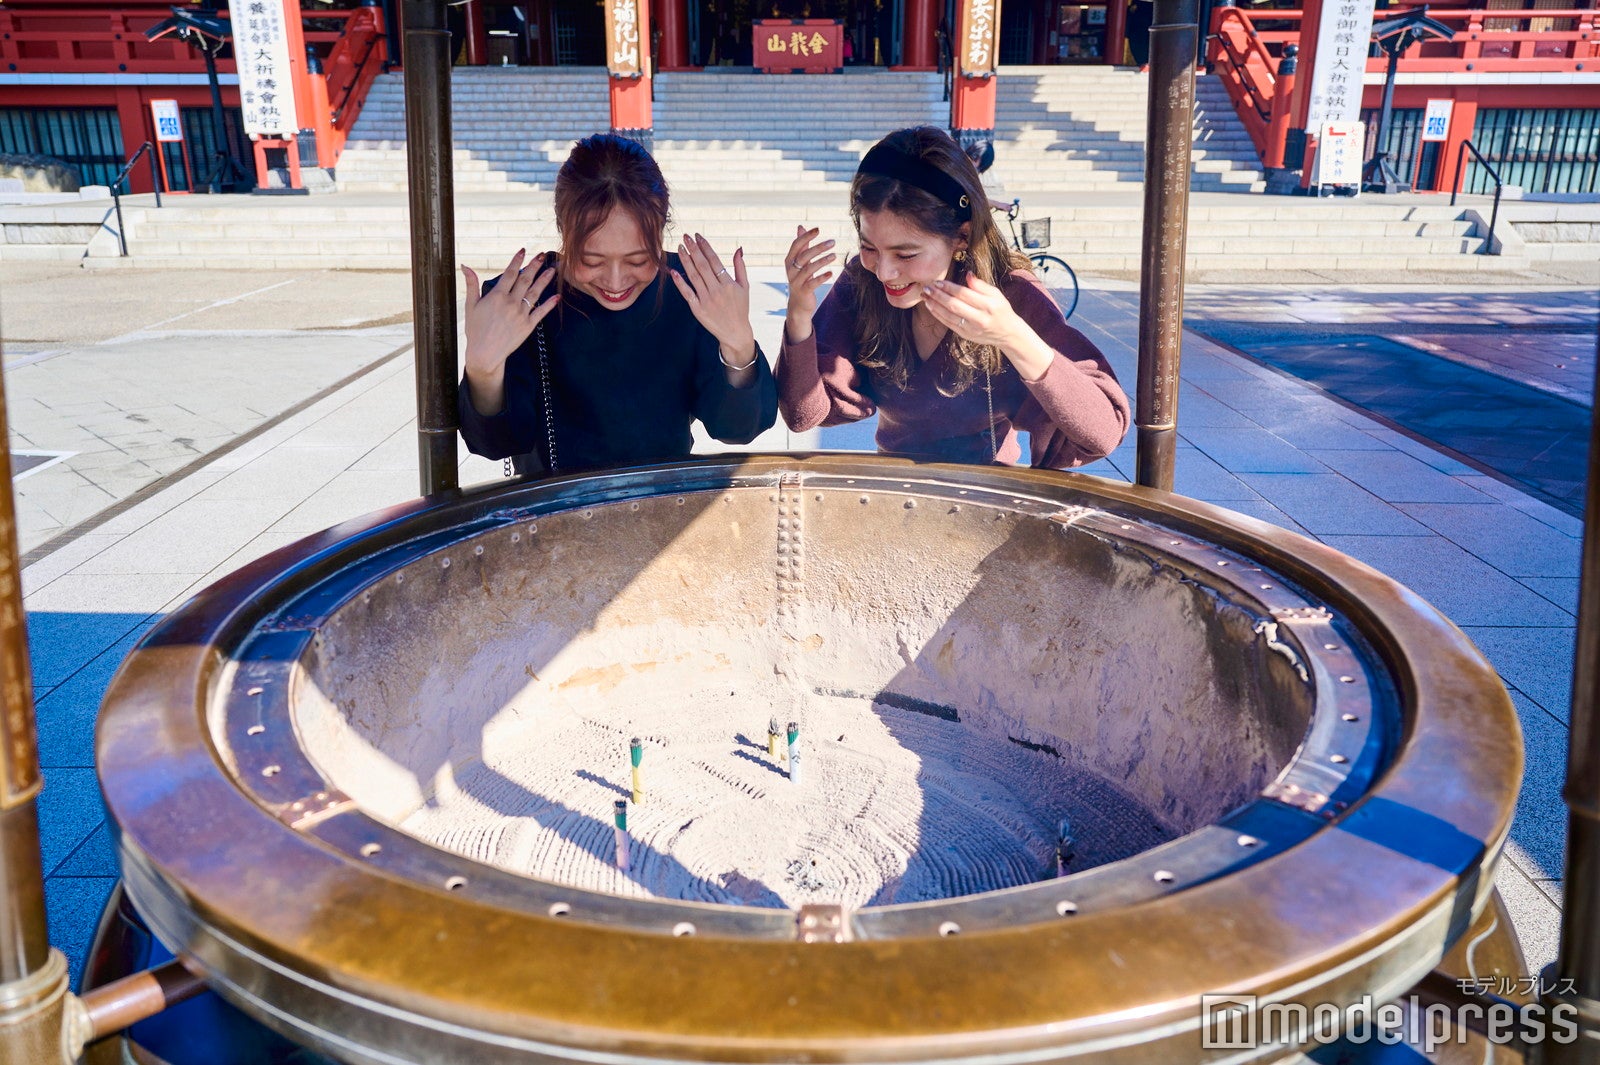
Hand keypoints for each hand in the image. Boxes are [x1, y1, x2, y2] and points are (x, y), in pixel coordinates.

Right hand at [462, 250, 557, 379]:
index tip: (523, 250)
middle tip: (541, 255)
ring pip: (535, 293)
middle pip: (525, 280)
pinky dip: (550, 304)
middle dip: (534, 266)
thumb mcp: (471, 305)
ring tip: (553, 269)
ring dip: (545, 280)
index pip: (510, 274)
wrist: (484, 353)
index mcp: (497, 296)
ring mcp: (521, 314)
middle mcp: (511, 303)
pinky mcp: (528, 326)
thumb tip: (465, 266)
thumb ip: (471, 284)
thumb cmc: (475, 330)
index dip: (517, 261)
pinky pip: (541, 312)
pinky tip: (557, 296)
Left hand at [670, 233, 756, 370]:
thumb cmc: (740, 308)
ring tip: (680, 247)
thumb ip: (740, 267)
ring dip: (686, 260)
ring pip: (693, 276)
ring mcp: (706, 300)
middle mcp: (717, 291)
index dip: (705, 247)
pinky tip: (674, 271)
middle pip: (702, 266)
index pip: (715, 261)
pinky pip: (687, 293)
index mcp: (729, 284)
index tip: (698, 236)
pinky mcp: (698, 309)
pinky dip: (680, 282)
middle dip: (694, 249)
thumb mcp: (744, 287)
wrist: (735, 333)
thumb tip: (738, 248)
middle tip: (686, 236)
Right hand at [783, 225, 835, 341]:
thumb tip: (800, 227)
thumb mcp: (800, 262)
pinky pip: (812, 283)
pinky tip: (831, 273)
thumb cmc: (801, 279)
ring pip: (809, 269)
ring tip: (834, 255)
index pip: (796, 245)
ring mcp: (796, 281)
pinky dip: (822, 278)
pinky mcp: (803, 291)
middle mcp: (791, 270)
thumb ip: (801, 245)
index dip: (806, 237)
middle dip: (818, 247)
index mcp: (789, 261)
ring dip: (822, 261)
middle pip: (804, 256)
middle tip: (832, 242)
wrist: (798, 304)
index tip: (818, 229)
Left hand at [921, 274, 1054, 381]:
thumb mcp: (996, 294)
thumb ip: (981, 285)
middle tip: (927, 287)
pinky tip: (931, 307)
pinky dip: (938, 315)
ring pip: (948, 316)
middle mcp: (979, 318)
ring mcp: (971, 328)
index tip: (938, 281)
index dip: (949, 287)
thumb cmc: (1001, 310)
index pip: (964, 294)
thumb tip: (968, 274)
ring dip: (934, 305)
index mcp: (988, 305)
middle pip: (954, 305)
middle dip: (938, 295)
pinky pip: (948, 324)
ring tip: (925, 296)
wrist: (1007, 333)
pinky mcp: (965, 335)